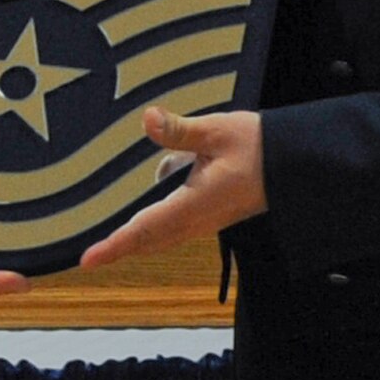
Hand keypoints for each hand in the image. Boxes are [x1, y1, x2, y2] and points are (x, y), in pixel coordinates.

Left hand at [78, 108, 265, 269]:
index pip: (146, 228)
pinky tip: (140, 223)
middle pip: (149, 242)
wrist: (293, 165)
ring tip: (105, 248)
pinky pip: (172, 232)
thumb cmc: (257, 146)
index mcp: (195, 203)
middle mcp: (197, 220)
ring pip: (160, 239)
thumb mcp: (217, 131)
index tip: (88, 260)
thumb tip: (147, 119)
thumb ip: (179, 130)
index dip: (116, 245)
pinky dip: (150, 234)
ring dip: (134, 244)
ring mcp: (204, 222)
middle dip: (118, 250)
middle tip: (86, 259)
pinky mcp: (209, 217)